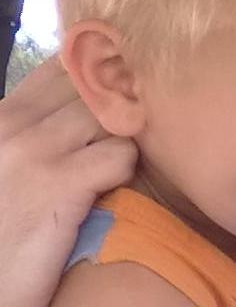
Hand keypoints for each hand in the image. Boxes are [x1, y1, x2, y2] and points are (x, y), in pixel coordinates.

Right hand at [0, 56, 136, 306]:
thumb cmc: (3, 240)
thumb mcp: (9, 172)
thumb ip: (38, 136)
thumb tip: (92, 112)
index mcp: (0, 118)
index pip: (60, 67)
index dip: (102, 73)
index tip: (129, 89)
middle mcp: (12, 125)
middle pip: (91, 84)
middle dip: (126, 99)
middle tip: (151, 122)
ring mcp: (34, 152)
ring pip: (111, 114)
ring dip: (132, 135)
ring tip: (138, 161)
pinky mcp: (60, 186)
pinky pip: (120, 154)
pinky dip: (130, 168)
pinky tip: (123, 189)